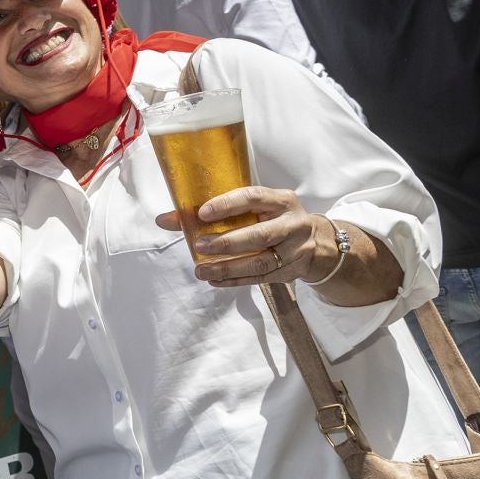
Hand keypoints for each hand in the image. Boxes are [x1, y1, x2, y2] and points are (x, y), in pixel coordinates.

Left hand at [155, 187, 331, 287]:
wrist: (316, 241)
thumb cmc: (273, 218)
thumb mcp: (254, 208)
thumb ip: (213, 211)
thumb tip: (164, 220)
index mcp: (280, 200)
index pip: (253, 197)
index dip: (228, 204)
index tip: (202, 213)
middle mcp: (292, 223)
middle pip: (260, 235)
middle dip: (227, 242)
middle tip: (199, 246)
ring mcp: (295, 250)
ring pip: (260, 262)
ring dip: (228, 267)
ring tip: (201, 270)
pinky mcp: (291, 271)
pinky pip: (260, 278)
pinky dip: (235, 281)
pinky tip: (214, 280)